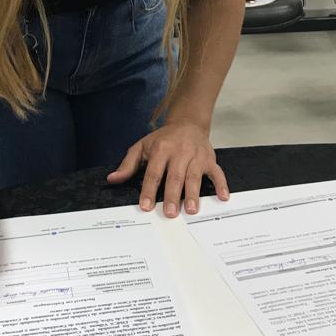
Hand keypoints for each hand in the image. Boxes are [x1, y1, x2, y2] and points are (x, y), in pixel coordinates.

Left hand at [107, 120, 229, 216]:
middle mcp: (180, 152)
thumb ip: (128, 165)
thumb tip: (112, 179)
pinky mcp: (209, 160)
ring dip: (193, 194)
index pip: (154, 172)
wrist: (187, 122)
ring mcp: (196, 156)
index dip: (149, 190)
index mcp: (161, 149)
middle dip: (173, 196)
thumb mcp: (142, 147)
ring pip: (195, 176)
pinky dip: (221, 184)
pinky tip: (223, 197)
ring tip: (192, 210)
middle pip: (175, 176)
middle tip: (170, 213)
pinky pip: (217, 173)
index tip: (146, 206)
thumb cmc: (163, 139)